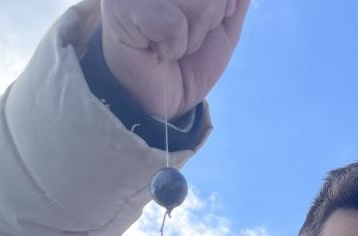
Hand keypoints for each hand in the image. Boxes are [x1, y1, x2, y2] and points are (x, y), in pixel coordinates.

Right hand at [100, 0, 250, 118]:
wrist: (157, 104)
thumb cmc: (185, 64)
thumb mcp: (221, 30)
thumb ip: (234, 1)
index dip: (223, 6)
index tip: (206, 24)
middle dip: (210, 23)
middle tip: (184, 38)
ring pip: (201, 6)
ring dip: (193, 37)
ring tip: (170, 45)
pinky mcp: (122, 7)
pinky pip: (175, 25)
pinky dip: (174, 47)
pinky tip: (156, 51)